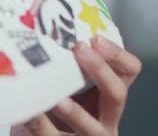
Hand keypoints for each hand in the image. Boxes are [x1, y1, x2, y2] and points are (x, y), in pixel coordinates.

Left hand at [15, 36, 141, 135]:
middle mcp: (105, 119)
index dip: (117, 55)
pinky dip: (40, 123)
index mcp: (105, 98)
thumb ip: (62, 68)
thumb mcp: (63, 87)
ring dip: (74, 110)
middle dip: (100, 70)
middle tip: (79, 49)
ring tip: (57, 98)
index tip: (95, 38)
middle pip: (117, 94)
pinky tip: (30, 112)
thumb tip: (45, 31)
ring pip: (90, 126)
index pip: (128, 72)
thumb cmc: (48, 110)